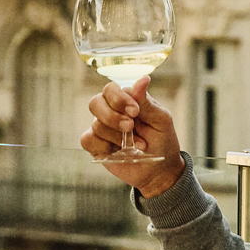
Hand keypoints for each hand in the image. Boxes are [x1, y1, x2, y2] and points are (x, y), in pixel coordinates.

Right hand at [82, 75, 184, 198]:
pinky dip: (103, 145)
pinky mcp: (96, 146)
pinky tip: (117, 151)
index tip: (135, 111)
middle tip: (130, 127)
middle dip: (112, 116)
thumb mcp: (161, 120)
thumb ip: (147, 102)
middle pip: (95, 102)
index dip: (119, 99)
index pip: (111, 89)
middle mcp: (110, 111)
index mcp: (126, 100)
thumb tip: (143, 79)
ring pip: (96, 124)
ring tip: (137, 145)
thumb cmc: (162, 141)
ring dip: (117, 136)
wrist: (159, 170)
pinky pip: (87, 140)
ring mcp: (102, 128)